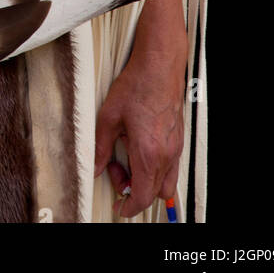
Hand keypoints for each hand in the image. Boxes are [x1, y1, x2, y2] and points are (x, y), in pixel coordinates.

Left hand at [93, 40, 187, 218]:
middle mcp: (166, 154)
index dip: (128, 207)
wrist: (159, 65)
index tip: (119, 206)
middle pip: (154, 193)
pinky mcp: (178, 139)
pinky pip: (171, 167)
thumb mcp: (108, 116)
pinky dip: (156, 169)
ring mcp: (175, 147)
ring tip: (129, 161)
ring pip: (166, 182)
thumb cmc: (137, 84)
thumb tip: (95, 167)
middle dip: (133, 190)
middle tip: (115, 169)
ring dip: (147, 181)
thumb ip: (100, 147)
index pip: (142, 196)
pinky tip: (141, 148)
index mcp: (148, 153)